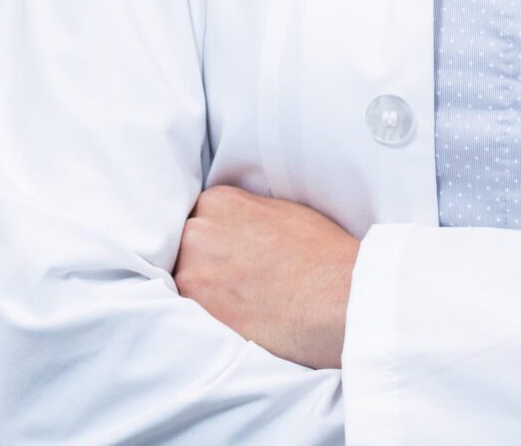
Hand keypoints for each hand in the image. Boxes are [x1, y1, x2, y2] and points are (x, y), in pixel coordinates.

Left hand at [173, 183, 359, 369]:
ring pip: (183, 283)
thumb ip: (245, 215)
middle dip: (203, 264)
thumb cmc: (323, 254)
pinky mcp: (197, 311)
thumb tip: (235, 229)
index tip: (229, 257)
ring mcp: (193, 272)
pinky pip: (188, 314)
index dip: (213, 243)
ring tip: (238, 304)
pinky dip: (206, 317)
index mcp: (219, 201)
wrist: (338, 294)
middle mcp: (199, 231)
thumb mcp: (283, 211)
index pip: (196, 219)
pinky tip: (236, 319)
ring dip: (203, 293)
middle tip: (234, 282)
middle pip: (182, 249)